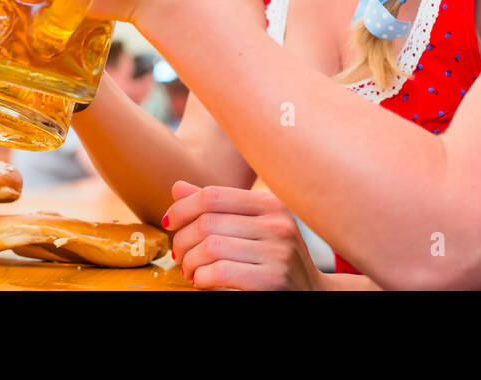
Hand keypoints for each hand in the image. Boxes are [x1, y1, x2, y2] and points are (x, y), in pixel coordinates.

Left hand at [162, 180, 323, 289]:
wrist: (311, 294)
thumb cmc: (273, 260)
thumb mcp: (252, 228)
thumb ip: (217, 209)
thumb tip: (178, 187)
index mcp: (270, 204)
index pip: (212, 195)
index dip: (182, 208)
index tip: (169, 224)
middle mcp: (277, 223)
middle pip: (207, 222)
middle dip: (182, 241)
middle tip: (178, 256)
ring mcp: (278, 251)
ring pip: (210, 247)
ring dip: (190, 263)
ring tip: (190, 271)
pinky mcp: (273, 279)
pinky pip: (219, 272)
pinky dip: (201, 278)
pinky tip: (202, 282)